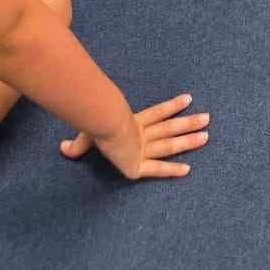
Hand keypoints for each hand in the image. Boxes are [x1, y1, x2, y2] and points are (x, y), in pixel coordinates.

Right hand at [61, 94, 210, 179]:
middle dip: (189, 122)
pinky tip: (188, 170)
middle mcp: (142, 133)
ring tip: (207, 136)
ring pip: (170, 144)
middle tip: (208, 118)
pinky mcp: (138, 164)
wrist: (102, 122)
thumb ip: (78, 144)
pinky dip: (171, 170)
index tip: (188, 98)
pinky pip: (157, 169)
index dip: (172, 106)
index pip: (157, 112)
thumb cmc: (94, 123)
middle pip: (170, 127)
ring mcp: (142, 148)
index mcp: (133, 122)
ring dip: (189, 140)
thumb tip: (62, 149)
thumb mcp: (86, 133)